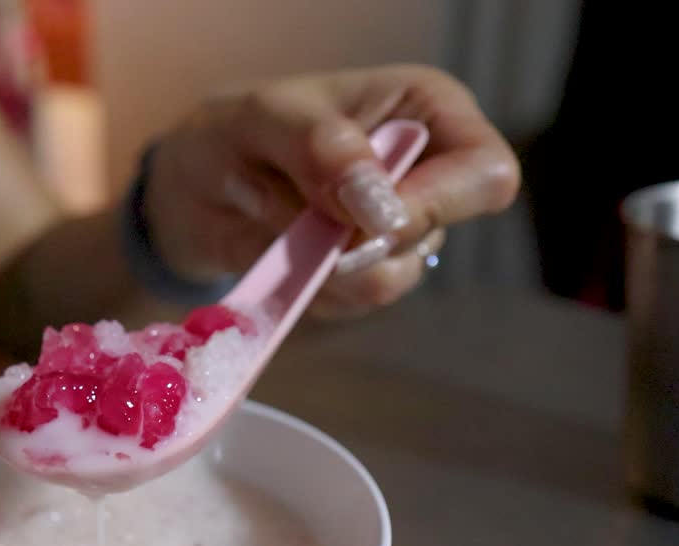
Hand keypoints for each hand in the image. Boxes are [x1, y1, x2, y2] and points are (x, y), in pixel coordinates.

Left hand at [143, 64, 519, 317]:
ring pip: (391, 278)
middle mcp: (428, 171)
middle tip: (301, 219)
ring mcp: (399, 230)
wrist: (193, 188)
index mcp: (427, 109)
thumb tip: (382, 207)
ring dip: (320, 264)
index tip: (359, 215)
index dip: (433, 204)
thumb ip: (321, 148)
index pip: (485, 172)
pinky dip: (304, 285)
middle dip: (360, 241)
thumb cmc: (233, 131)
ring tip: (276, 224)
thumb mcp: (262, 118)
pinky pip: (348, 302)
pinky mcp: (365, 274)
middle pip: (440, 232)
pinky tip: (279, 252)